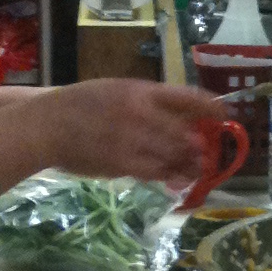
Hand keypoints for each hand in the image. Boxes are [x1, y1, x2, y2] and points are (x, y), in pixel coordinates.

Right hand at [30, 80, 224, 187]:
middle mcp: (140, 114)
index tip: (226, 115)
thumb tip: (181, 119)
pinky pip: (155, 172)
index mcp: (140, 91)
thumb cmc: (81, 105)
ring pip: (173, 154)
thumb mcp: (116, 91)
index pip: (187, 97)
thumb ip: (148, 103)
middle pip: (184, 132)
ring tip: (200, 167)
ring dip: (191, 163)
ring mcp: (132, 140)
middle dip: (202, 143)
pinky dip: (171, 176)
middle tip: (210, 150)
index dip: (211, 108)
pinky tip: (179, 179)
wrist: (46, 125)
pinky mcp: (122, 163)